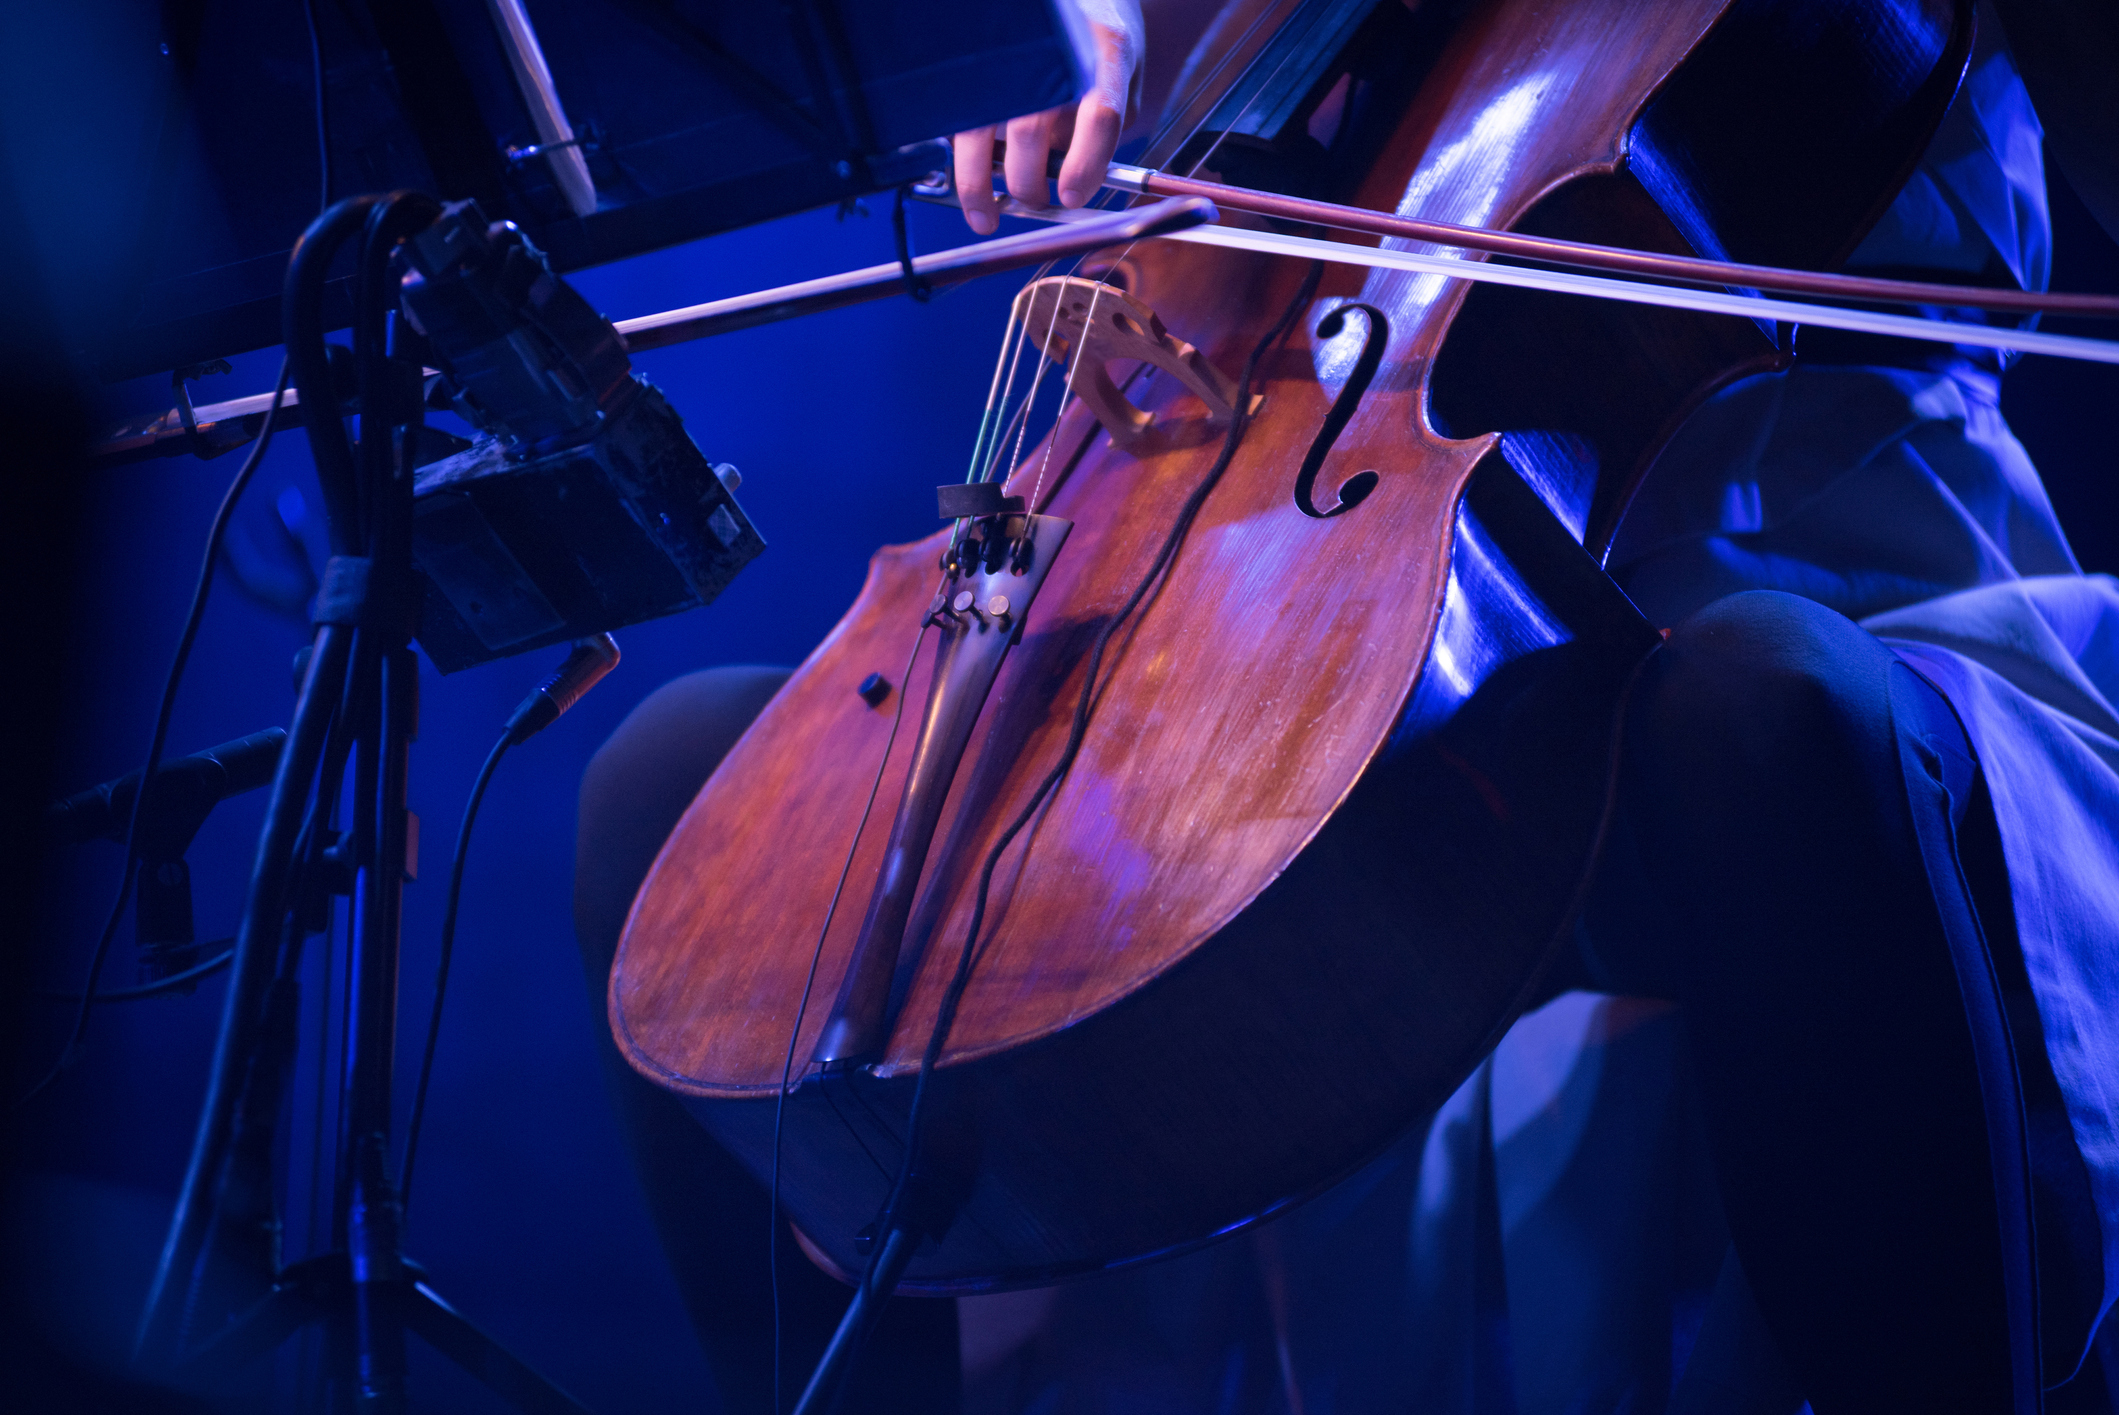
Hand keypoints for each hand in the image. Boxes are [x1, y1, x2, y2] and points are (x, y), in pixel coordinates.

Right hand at [953, 0, 1143, 233]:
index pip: (1098, 115)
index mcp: (1105, 52)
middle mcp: (1051, 52)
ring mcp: (1005, 56)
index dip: (1085, 164)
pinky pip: (960, 120)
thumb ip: (1107, 126)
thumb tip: (1069, 184)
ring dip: (977, 183)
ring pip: (979, 130)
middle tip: (1033, 203)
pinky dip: (960, 156)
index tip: (1070, 198)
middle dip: (1028, 184)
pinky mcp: (975, 64)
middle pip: (1030, 131)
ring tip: (983, 216)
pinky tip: (967, 174)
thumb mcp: (1125, 75)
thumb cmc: (1099, 41)